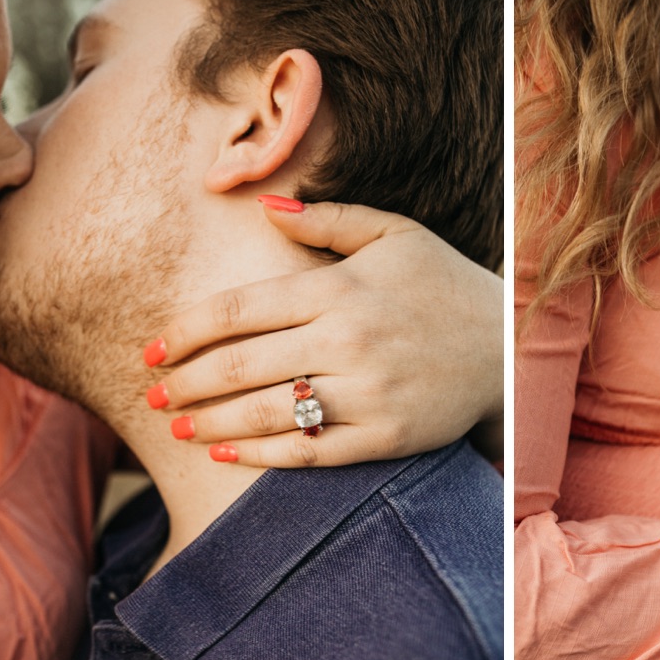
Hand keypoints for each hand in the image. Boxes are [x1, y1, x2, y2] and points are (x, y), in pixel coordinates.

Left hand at [144, 201, 503, 467]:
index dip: (185, 331)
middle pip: (241, 364)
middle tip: (153, 395)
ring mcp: (367, 392)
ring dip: (211, 422)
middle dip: (186, 382)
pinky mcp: (384, 436)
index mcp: (339, 288)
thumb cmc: (443, 284)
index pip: (240, 309)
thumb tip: (261, 205)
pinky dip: (261, 454)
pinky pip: (309, 450)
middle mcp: (348, 340)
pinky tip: (226, 452)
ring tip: (178, 428)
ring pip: (267, 412)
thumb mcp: (393, 234)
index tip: (151, 347)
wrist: (509, 347)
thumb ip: (326, 219)